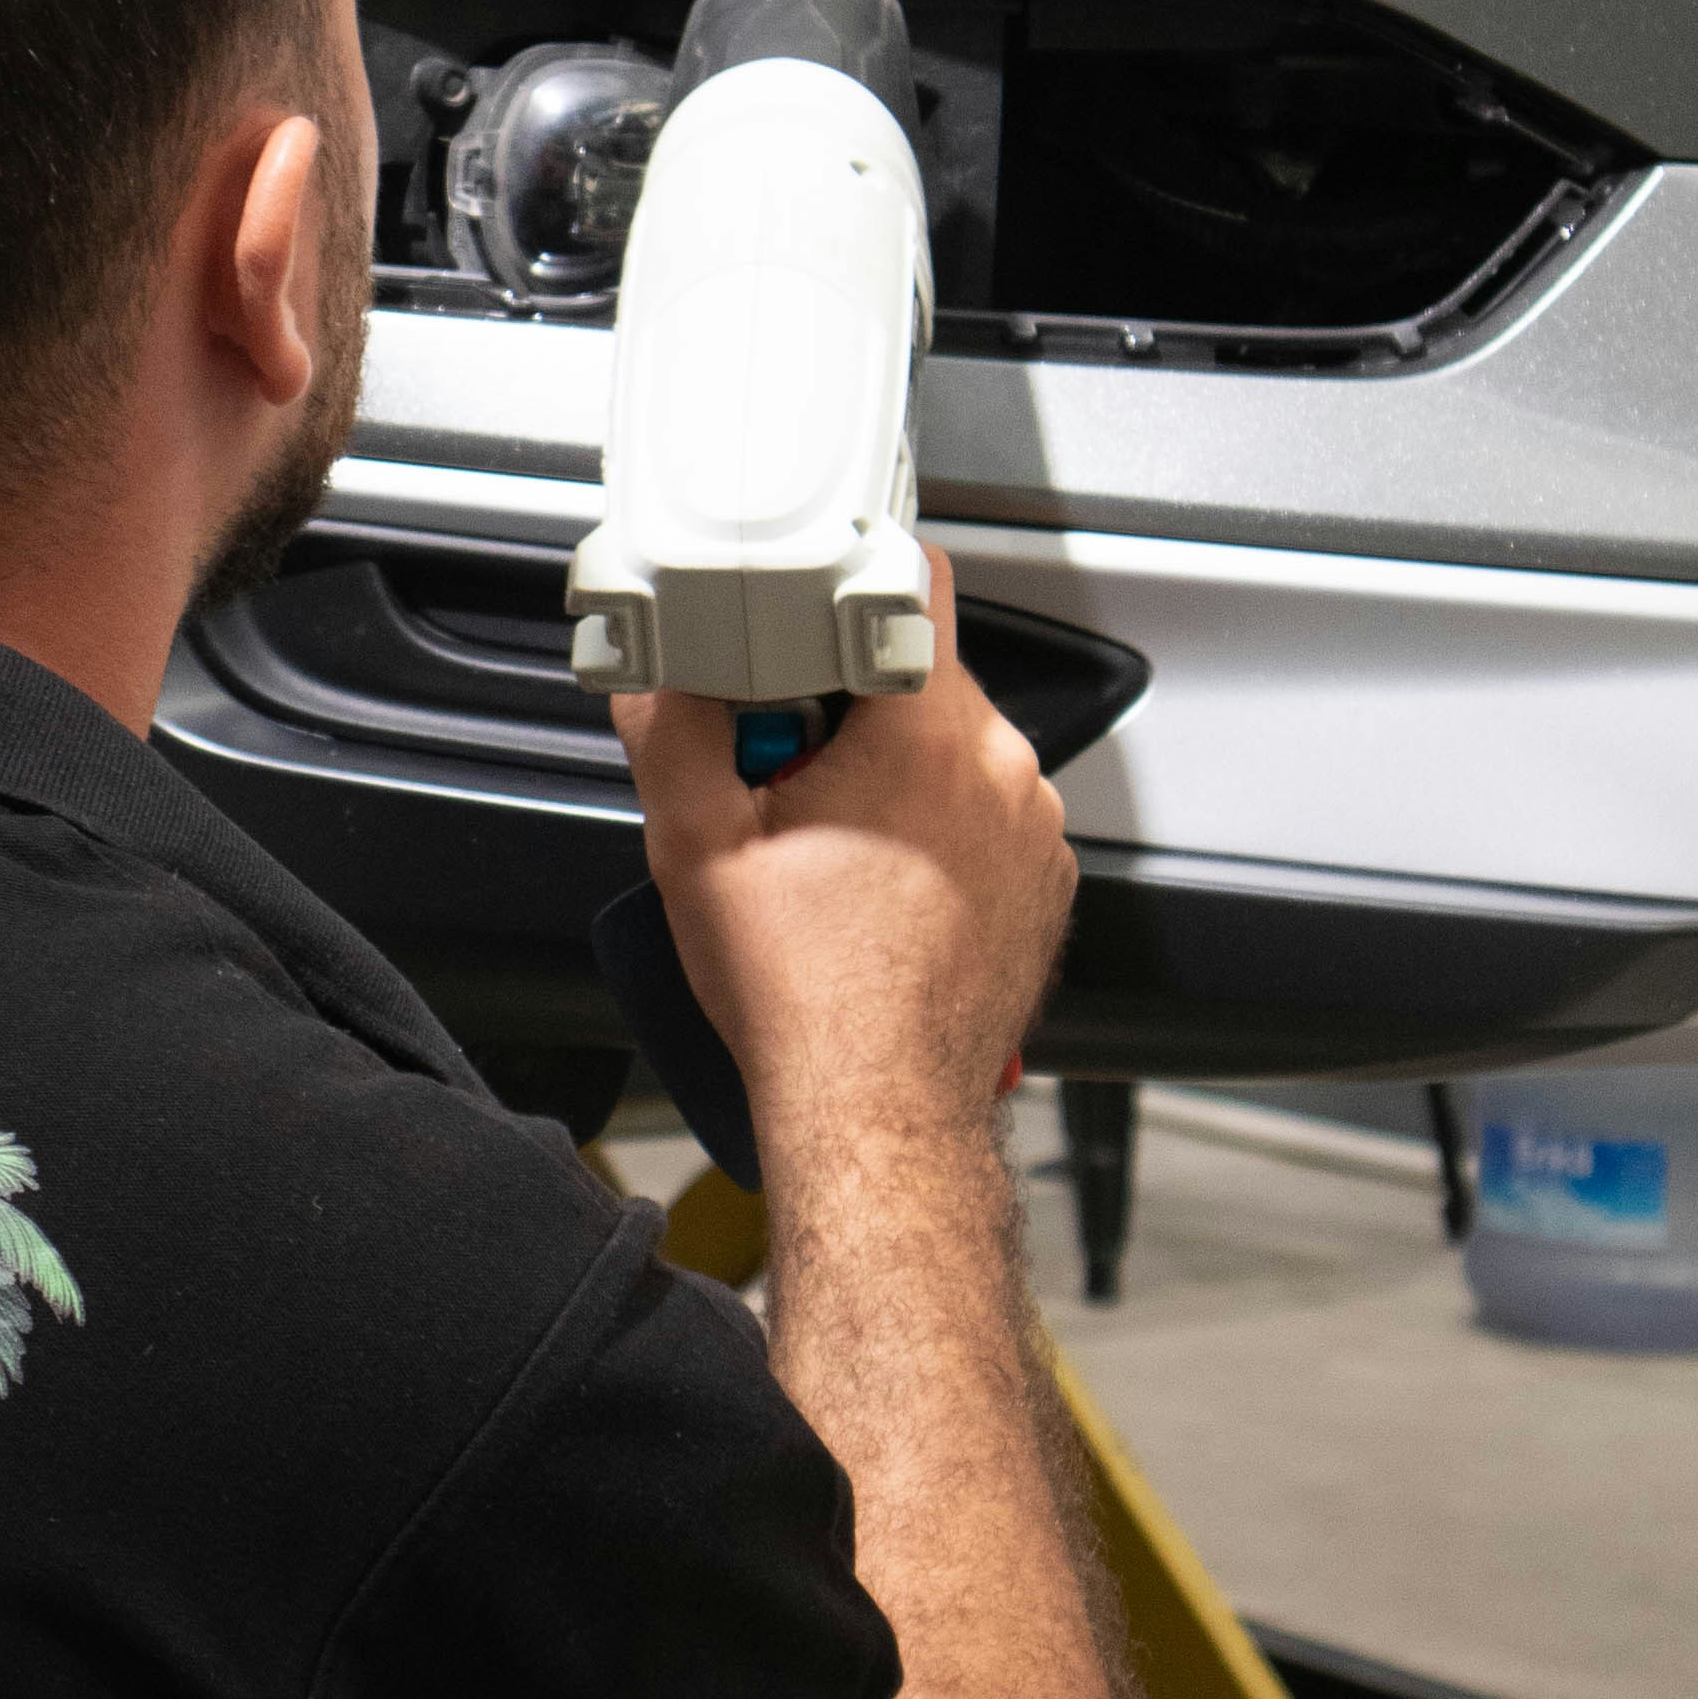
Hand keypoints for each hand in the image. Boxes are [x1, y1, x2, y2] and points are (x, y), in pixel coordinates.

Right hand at [612, 551, 1072, 1168]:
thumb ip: (671, 732)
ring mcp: (1035, 831)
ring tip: (831, 844)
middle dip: (849, 708)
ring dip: (895, 773)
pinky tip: (879, 886)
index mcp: (928, 737)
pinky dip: (936, 832)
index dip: (847, 591)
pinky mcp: (1045, 883)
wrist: (877, 1112)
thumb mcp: (697, 849)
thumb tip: (652, 674)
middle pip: (922, 679)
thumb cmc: (806, 999)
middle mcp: (1003, 770)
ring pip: (954, 750)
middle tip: (787, 776)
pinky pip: (985, 816)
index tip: (796, 637)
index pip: (917, 586)